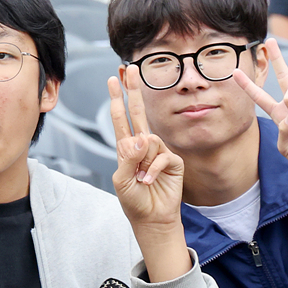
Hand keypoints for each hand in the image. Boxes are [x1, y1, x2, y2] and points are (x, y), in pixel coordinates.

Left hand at [107, 68, 183, 229]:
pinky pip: (162, 157)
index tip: (113, 80)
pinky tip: (148, 181)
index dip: (117, 99)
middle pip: (138, 112)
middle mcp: (142, 146)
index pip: (120, 119)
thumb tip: (141, 137)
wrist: (152, 217)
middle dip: (133, 91)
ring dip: (143, 162)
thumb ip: (128, 158)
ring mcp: (158, 152)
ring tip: (141, 178)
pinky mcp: (173, 161)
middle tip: (130, 69)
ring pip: (150, 141)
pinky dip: (153, 170)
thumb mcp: (121, 180)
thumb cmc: (134, 200)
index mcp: (126, 148)